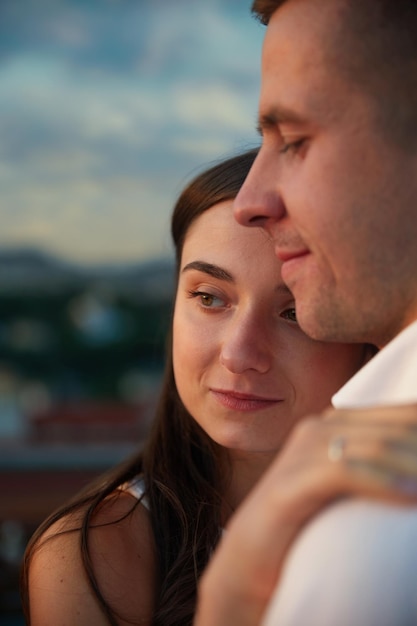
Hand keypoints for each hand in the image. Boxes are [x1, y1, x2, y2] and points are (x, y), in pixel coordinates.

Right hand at [194, 403, 416, 625]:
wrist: (249, 562)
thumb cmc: (307, 525)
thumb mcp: (350, 488)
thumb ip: (379, 467)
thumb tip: (415, 467)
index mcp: (338, 423)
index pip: (403, 413)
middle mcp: (321, 426)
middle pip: (397, 426)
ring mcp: (303, 451)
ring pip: (377, 445)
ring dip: (415, 464)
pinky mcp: (290, 483)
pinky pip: (345, 472)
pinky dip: (384, 483)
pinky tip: (411, 497)